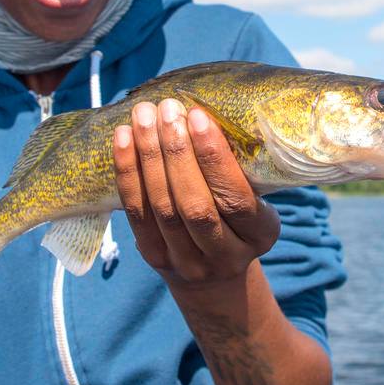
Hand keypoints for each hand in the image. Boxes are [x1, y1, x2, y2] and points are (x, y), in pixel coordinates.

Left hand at [113, 98, 279, 288]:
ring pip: (163, 209)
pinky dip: (127, 173)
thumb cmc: (237, 218)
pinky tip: (123, 138)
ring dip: (149, 156)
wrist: (215, 275)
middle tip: (167, 109)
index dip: (215, 159)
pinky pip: (136, 214)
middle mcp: (226, 255)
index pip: (237, 199)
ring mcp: (188, 262)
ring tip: (144, 116)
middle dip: (177, 152)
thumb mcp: (254, 200)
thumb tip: (202, 113)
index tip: (198, 116)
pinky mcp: (155, 258)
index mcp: (260, 235)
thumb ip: (240, 170)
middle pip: (195, 205)